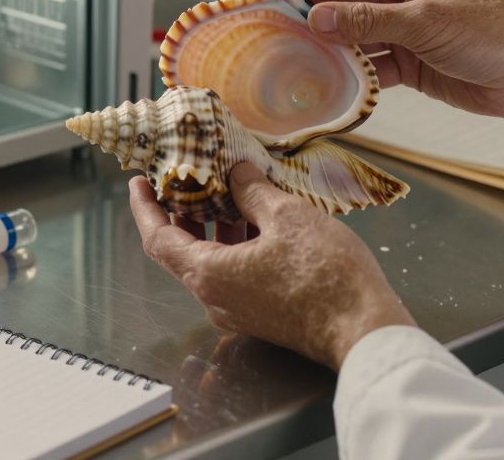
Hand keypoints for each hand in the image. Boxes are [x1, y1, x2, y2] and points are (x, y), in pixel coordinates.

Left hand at [128, 162, 414, 369]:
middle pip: (182, 251)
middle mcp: (215, 298)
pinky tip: (258, 219)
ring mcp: (238, 311)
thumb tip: (237, 174)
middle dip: (183, 211)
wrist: (364, 329)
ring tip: (228, 190)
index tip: (139, 183)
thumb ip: (253, 192)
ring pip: (211, 262)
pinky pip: (234, 274)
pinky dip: (236, 243)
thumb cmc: (325, 274)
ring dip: (214, 226)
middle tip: (189, 178)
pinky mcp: (261, 316)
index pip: (158, 239)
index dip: (145, 208)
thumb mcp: (287, 217)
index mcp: (209, 274)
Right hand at [287, 0, 503, 148]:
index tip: (278, 1)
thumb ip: (369, 20)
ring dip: (328, 50)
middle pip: (343, 3)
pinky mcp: (407, 63)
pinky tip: (327, 85)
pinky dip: (350, 76)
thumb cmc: (493, 34)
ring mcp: (401, 30)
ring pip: (352, 37)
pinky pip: (368, 66)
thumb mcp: (425, 21)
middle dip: (313, 20)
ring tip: (293, 63)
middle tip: (276, 36)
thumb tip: (319, 17)